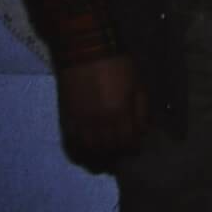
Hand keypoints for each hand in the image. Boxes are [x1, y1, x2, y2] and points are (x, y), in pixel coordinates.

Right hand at [56, 54, 146, 168]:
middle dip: (117, 155)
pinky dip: (78, 153)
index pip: (127, 141)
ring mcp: (81, 121)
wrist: (86, 50)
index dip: (132, 148)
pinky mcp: (67, 118)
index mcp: (120, 112)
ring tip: (104, 161)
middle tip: (121, 157)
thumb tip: (144, 129)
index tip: (135, 149)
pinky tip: (85, 155)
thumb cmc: (118, 64)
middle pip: (108, 149)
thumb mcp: (138, 83)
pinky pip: (71, 144)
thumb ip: (141, 109)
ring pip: (89, 151)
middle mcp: (100, 122)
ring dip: (98, 158)